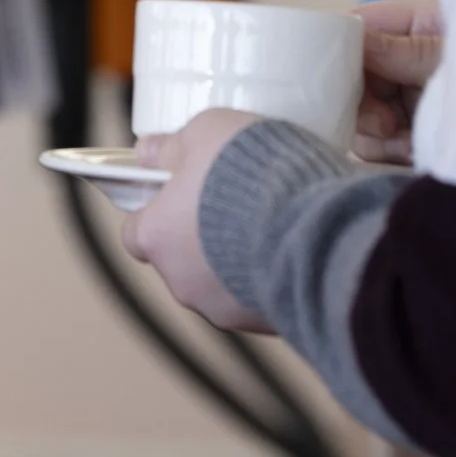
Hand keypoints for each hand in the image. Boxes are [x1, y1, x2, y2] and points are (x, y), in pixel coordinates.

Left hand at [119, 109, 276, 333]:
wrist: (319, 229)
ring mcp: (225, 308)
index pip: (136, 233)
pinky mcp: (265, 324)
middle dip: (203, 233)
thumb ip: (171, 147)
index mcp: (156, 236)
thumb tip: (148, 152)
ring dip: (239, 256)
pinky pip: (260, 296)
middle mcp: (182, 282)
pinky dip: (271, 274)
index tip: (177, 192)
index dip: (156, 211)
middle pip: (181, 258)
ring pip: (222, 280)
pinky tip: (294, 246)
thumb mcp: (206, 132)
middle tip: (234, 201)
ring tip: (272, 222)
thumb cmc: (252, 175)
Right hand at [354, 0, 444, 165]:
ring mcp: (409, 100)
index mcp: (418, 25)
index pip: (360, 25)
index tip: (341, 76)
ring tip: (405, 141)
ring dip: (374, 131)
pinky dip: (385, 151)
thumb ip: (406, 50)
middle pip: (352, 74)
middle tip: (385, 122)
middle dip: (359, 100)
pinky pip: (375, 144)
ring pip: (359, 113)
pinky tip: (411, 154)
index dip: (342, 48)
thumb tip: (353, 35)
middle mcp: (407, 61)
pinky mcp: (414, 136)